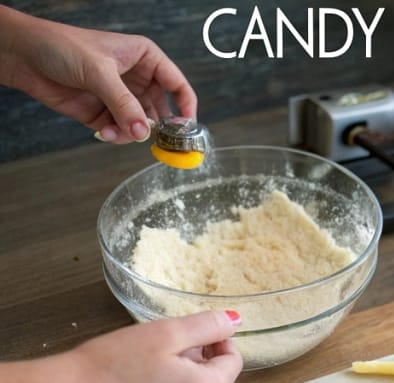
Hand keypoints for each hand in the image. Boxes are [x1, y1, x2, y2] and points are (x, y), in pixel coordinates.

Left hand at [0, 6, 195, 142]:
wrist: (23, 55)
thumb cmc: (61, 46)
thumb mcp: (98, 72)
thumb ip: (123, 104)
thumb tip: (143, 133)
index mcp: (144, 58)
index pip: (176, 84)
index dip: (186, 106)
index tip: (187, 128)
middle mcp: (136, 79)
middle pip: (162, 110)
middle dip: (158, 127)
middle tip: (159, 143)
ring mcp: (120, 97)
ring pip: (140, 125)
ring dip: (131, 133)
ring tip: (116, 131)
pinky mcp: (103, 113)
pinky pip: (120, 131)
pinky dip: (116, 136)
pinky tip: (103, 132)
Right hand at [63, 310, 242, 382]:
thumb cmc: (111, 366)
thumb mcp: (165, 333)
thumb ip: (206, 325)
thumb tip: (234, 321)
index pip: (233, 363)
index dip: (219, 342)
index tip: (199, 333)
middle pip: (211, 382)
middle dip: (196, 362)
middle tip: (163, 347)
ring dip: (178, 381)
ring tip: (144, 367)